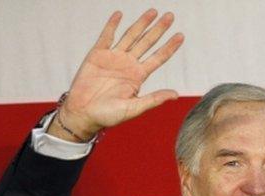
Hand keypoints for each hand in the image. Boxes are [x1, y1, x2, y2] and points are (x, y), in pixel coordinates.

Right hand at [51, 10, 183, 140]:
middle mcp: (129, 64)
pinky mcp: (97, 55)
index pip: (158, 58)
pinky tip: (120, 14)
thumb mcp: (134, 108)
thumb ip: (154, 99)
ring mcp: (113, 58)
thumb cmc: (108, 115)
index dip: (170, 47)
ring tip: (153, 11)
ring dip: (141, 24)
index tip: (181, 35)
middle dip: (159, 29)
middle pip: (147, 43)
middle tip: (170, 16)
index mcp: (139, 76)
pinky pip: (106, 37)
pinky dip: (112, 25)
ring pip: (130, 36)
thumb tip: (176, 94)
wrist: (83, 113)